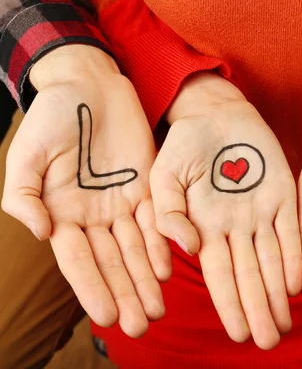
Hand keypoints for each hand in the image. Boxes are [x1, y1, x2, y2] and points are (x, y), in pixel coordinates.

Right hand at [2, 45, 170, 337]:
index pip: (78, 261)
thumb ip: (24, 196)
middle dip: (125, 295)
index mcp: (61, 213)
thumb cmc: (52, 118)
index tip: (106, 317)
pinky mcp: (147, 187)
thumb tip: (41, 234)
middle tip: (140, 325)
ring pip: (135, 250)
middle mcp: (93, 216)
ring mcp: (121, 203)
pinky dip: (160, 246)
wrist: (89, 86)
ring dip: (145, 280)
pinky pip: (156, 222)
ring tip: (156, 309)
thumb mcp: (26, 154)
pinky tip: (166, 269)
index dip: (92, 289)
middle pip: (111, 263)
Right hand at [150, 72, 301, 349]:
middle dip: (259, 309)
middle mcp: (237, 227)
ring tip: (286, 323)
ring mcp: (262, 212)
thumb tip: (188, 246)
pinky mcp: (284, 194)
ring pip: (273, 260)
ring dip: (279, 292)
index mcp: (207, 227)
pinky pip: (292, 230)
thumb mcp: (164, 176)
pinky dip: (297, 256)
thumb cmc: (185, 145)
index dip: (230, 305)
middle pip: (250, 276)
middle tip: (269, 341)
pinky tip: (301, 282)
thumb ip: (169, 213)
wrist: (216, 113)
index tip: (239, 332)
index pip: (220, 275)